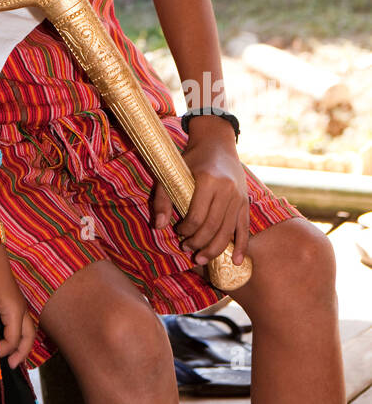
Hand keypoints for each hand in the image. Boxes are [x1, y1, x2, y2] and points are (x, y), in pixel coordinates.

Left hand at [0, 245, 35, 369]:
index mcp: (16, 312)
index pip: (13, 340)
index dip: (0, 351)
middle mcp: (21, 310)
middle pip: (28, 338)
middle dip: (21, 354)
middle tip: (9, 366)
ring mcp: (18, 305)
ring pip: (26, 330)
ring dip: (20, 345)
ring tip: (11, 356)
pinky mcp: (13, 301)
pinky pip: (20, 323)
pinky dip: (17, 335)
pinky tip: (7, 337)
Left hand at [151, 124, 249, 268]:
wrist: (217, 143)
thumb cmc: (191, 158)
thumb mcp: (172, 173)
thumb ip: (163, 199)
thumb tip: (158, 226)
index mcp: (208, 181)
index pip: (196, 217)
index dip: (186, 230)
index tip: (178, 231)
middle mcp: (227, 190)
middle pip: (212, 227)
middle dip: (198, 242)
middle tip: (187, 248)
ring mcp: (238, 197)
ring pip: (228, 231)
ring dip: (214, 249)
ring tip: (201, 258)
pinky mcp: (245, 202)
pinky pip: (244, 227)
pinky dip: (241, 245)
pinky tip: (236, 261)